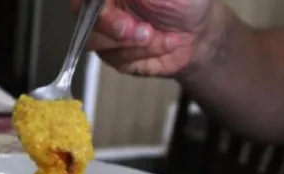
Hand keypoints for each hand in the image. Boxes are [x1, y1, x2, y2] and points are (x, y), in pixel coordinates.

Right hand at [72, 0, 221, 76]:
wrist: (199, 35)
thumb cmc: (185, 3)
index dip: (93, 3)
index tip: (107, 6)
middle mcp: (104, 8)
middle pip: (84, 16)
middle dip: (110, 24)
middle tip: (134, 28)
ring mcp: (105, 32)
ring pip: (94, 40)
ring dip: (129, 42)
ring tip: (154, 35)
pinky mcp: (112, 54)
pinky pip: (114, 57)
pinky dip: (141, 53)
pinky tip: (159, 44)